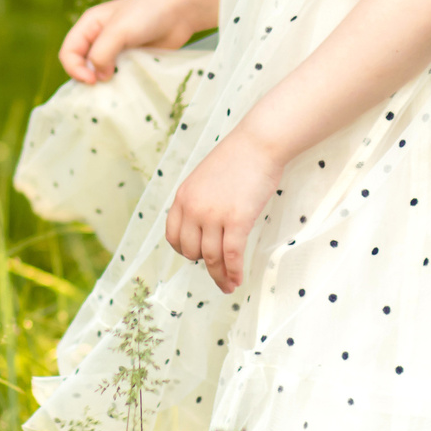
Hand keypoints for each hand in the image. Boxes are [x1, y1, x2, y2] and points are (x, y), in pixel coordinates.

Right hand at [58, 0, 203, 84]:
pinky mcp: (133, 60)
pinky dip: (121, 84)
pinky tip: (129, 89)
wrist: (182, 11)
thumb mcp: (119, 31)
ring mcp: (116, 50)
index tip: (93, 80)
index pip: (68, 52)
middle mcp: (99, 38)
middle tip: (105, 87)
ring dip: (106, 84)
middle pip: (82, 65)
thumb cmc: (148, 13)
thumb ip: (101, 54)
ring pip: (101, 73)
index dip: (74, 68)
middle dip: (89, 78)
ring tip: (116, 91)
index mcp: (90, 25)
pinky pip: (120, 76)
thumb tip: (98, 77)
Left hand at [164, 130, 282, 294]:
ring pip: (211, 258)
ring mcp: (214, 215)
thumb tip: (203, 228)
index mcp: (183, 197)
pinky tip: (238, 280)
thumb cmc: (237, 158)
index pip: (173, 236)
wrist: (258, 144)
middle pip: (191, 251)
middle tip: (218, 270)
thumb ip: (199, 202)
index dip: (184, 251)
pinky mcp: (236, 220)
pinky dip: (234, 272)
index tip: (197, 256)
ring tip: (228, 286)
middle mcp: (193, 209)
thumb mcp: (204, 179)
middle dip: (204, 264)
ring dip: (220, 276)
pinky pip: (231, 255)